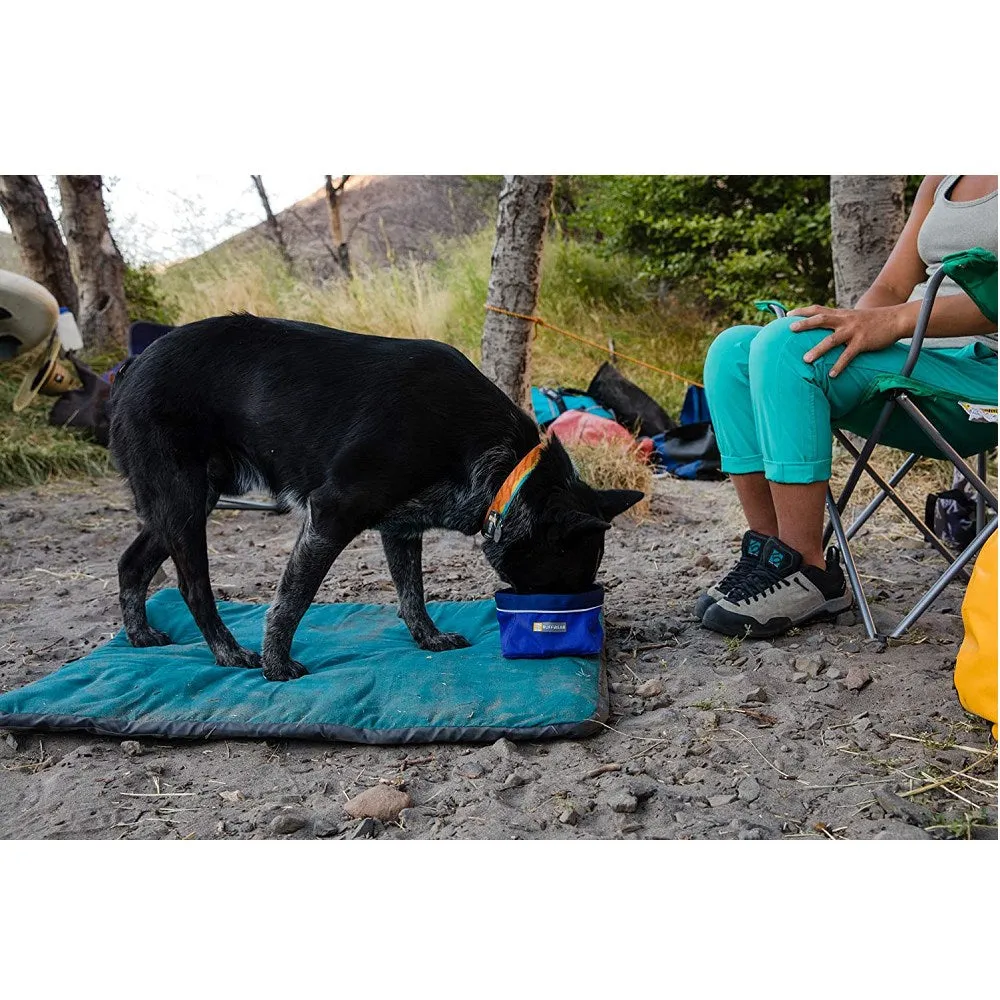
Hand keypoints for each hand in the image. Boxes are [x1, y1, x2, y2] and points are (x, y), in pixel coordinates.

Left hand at [787, 305, 902, 377]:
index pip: (818, 309)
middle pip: (821, 319)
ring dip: (817, 350)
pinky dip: (839, 365)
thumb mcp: (854, 317)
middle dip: (805, 324)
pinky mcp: (862, 342)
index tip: (788, 314)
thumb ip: (840, 321)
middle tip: (790, 329)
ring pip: (831, 339)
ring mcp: (853, 331)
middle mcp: (845, 320)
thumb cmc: (874, 321)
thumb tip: (826, 329)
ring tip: (805, 359)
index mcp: (841, 314)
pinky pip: (848, 355)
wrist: (896, 318)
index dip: (803, 311)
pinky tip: (832, 375)